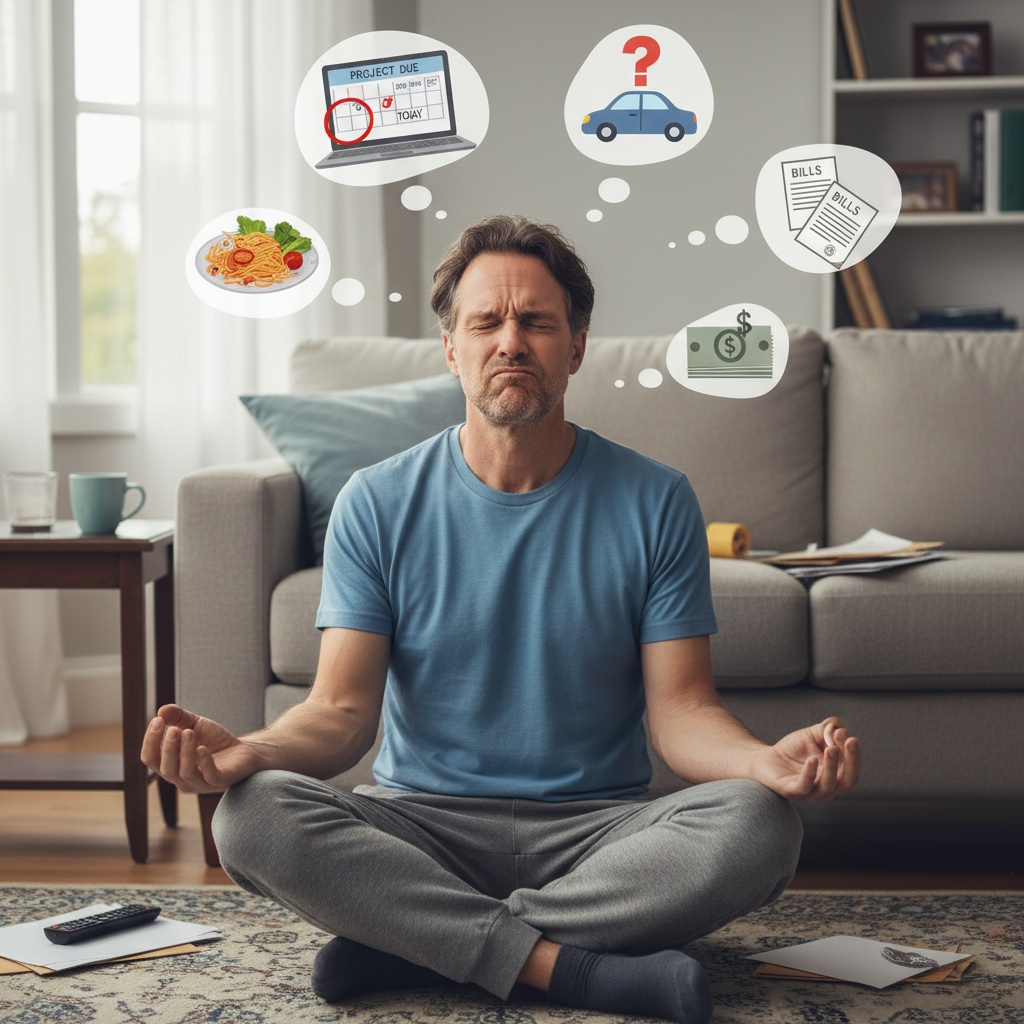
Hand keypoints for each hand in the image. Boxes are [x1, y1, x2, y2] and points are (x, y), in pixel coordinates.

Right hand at [140, 704, 262, 793]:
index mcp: (171, 765)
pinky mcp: (221, 781)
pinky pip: (210, 776)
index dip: (150, 741)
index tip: (158, 720)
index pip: (151, 759)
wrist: (243, 750)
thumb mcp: (195, 725)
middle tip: (174, 729)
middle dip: (168, 748)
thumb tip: (162, 710)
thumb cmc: (214, 740)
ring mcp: (202, 783)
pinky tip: (203, 748)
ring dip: (185, 752)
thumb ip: (179, 717)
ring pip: (186, 774)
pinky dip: (204, 762)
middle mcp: (182, 779)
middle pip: (166, 769)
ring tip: (189, 732)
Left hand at [749, 717, 860, 801]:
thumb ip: (828, 728)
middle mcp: (828, 787)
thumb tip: (837, 730)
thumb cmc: (795, 748)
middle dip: (852, 761)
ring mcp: (810, 792)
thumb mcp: (814, 734)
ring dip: (832, 767)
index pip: (852, 767)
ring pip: (827, 785)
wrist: (766, 758)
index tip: (844, 733)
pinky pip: (804, 787)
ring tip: (830, 748)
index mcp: (837, 775)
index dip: (853, 751)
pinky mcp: (792, 791)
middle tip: (850, 741)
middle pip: (848, 780)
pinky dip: (809, 774)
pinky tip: (811, 759)